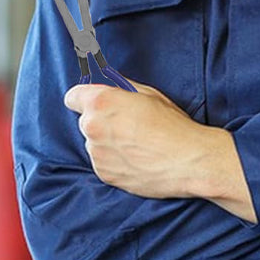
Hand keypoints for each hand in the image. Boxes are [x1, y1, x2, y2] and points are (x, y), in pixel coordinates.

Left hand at [64, 80, 256, 221]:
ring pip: (94, 142)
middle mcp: (93, 128)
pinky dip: (113, 159)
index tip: (93, 101)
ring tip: (136, 143)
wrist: (186, 160)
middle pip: (85, 120)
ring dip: (107, 141)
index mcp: (102, 102)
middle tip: (127, 123)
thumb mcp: (149, 94)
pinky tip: (136, 157)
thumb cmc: (171, 124)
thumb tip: (111, 85)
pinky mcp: (104, 174)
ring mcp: (97, 154)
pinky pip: (102, 162)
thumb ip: (122, 87)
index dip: (83, 98)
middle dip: (100, 120)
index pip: (72, 97)